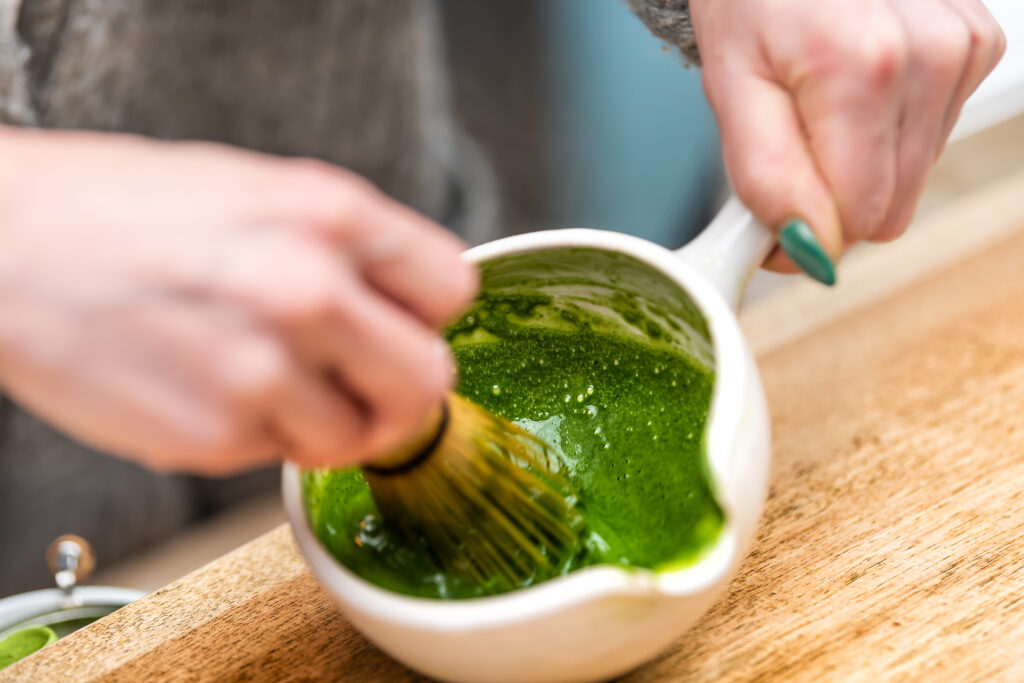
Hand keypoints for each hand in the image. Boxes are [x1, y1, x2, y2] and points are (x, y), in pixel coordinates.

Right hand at [0, 128, 475, 473]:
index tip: (399, 326)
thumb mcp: (261, 192)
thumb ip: (349, 250)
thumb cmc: (126, 212)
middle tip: (360, 384)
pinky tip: (211, 388)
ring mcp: (263, 369)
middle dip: (401, 390)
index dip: (425, 315)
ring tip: (265, 380)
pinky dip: (261, 437)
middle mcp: (308, 289)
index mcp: (331, 213)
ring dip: (328, 421)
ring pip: (363, 437)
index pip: (451, 289)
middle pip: (430, 380)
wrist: (5, 242)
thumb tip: (410, 310)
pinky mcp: (216, 437)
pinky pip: (283, 458)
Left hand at [692, 0, 1005, 281]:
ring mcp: (963, 49)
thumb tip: (810, 249)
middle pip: (888, 209)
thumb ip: (766, 175)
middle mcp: (930, 58)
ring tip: (819, 103)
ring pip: (911, 179)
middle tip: (788, 146)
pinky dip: (886, 130)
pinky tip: (855, 85)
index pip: (855, 221)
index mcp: (862, 69)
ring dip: (858, 163)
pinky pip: (931, 137)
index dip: (803, 233)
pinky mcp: (977, 45)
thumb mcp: (731, 85)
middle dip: (830, 199)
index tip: (765, 213)